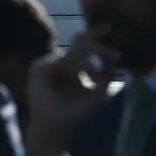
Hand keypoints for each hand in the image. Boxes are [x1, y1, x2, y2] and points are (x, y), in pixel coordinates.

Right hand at [23, 32, 119, 155]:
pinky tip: (77, 78)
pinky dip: (73, 68)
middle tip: (109, 50)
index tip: (108, 28)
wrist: (54, 128)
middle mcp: (63, 62)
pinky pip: (61, 61)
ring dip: (85, 63)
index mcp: (76, 66)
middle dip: (95, 45)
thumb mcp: (97, 94)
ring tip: (92, 76)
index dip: (96, 34)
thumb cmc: (74, 114)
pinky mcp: (39, 66)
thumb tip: (116, 56)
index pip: (85, 44)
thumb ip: (106, 75)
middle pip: (79, 42)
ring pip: (72, 53)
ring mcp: (50, 63)